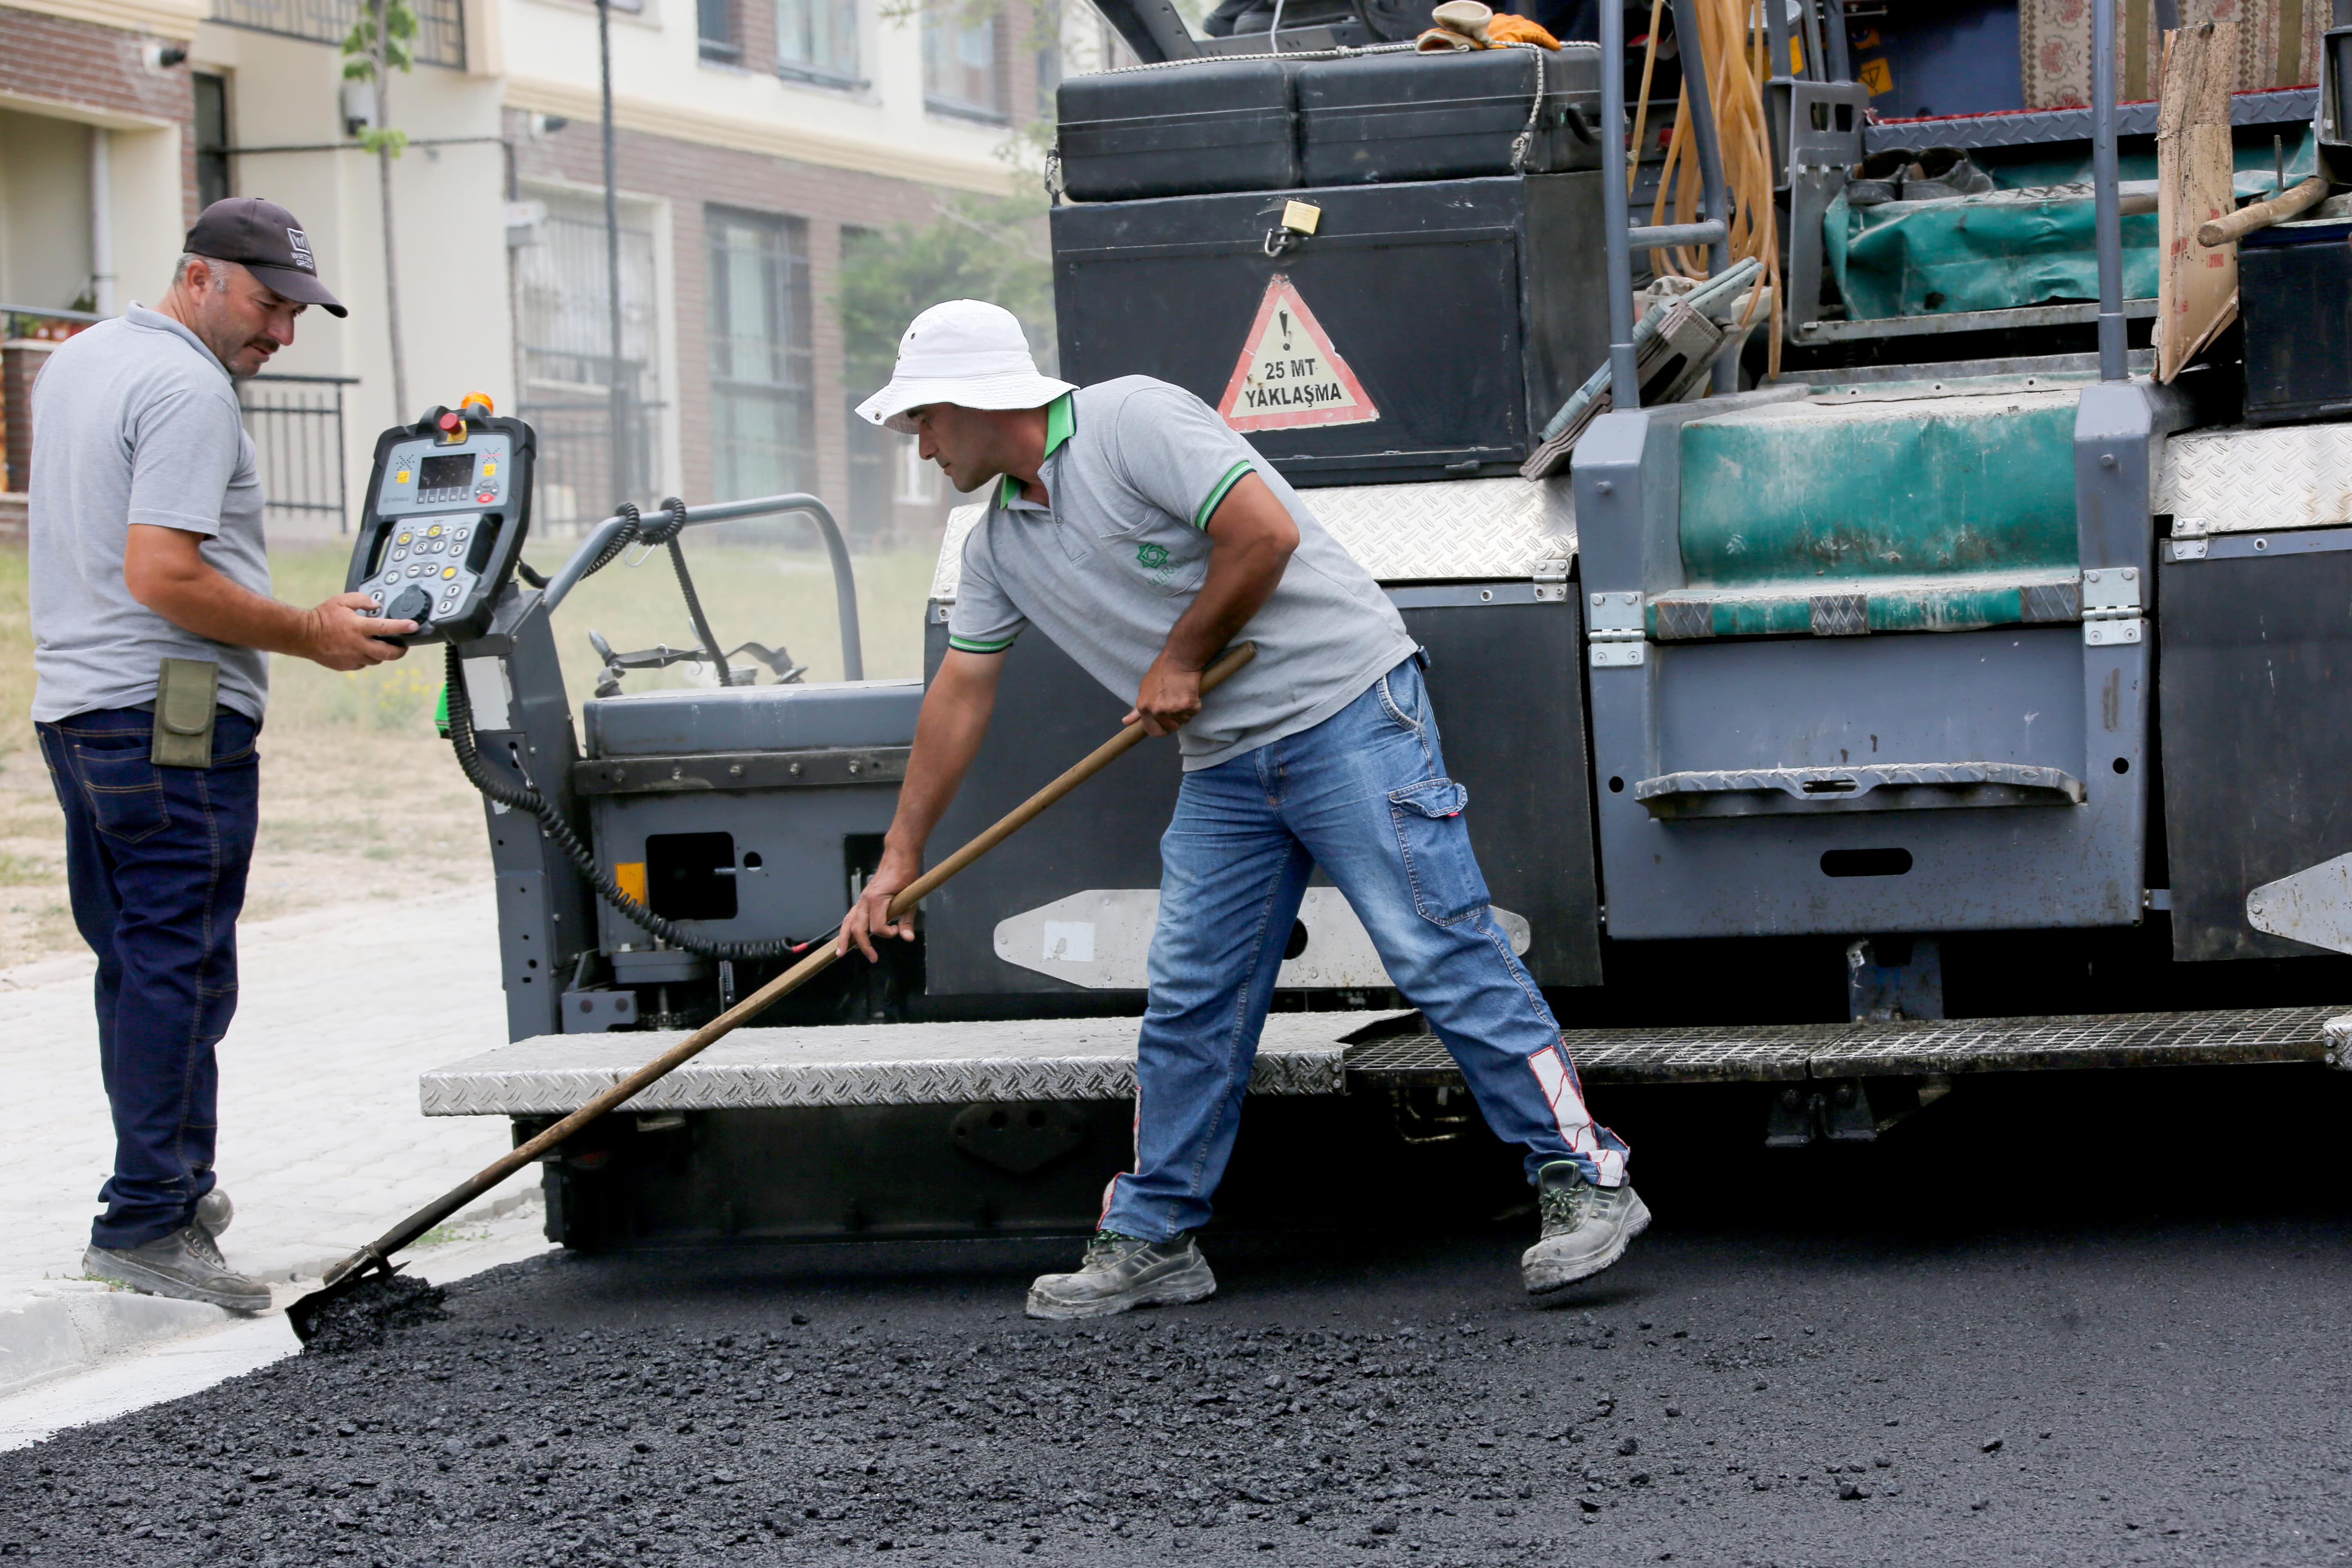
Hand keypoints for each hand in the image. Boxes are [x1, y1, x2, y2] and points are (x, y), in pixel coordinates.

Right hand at [301, 593, 415, 670]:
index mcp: (358, 627)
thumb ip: (362, 600)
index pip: (386, 628)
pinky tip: (361, 650)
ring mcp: (353, 658)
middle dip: (400, 651)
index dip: (403, 627)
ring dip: (381, 654)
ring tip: (379, 645)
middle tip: (403, 645)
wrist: (303, 636)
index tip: (414, 626)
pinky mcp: (347, 666)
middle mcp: (358, 645)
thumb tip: (377, 605)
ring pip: (377, 660)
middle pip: (389, 653)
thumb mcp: (341, 601)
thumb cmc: (322, 617)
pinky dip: (366, 658)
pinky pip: (363, 664)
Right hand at [838, 845, 921, 959]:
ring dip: (844, 938)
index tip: (897, 932)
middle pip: (857, 928)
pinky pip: (851, 916)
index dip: (887, 933)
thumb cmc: (906, 875)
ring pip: (848, 922)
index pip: (877, 926)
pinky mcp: (862, 899)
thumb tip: (907, 938)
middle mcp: (865, 900)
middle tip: (873, 958)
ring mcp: (862, 899)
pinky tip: (847, 937)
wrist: (898, 857)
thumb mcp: (911, 899)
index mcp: (877, 899)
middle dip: (863, 945)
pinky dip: (848, 928)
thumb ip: (907, 920)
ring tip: (840, 952)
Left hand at [1124, 653, 1202, 736]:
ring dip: (1185, 712)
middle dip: (1176, 719)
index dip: (1162, 730)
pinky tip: (1189, 693)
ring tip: (1182, 696)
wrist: (1178, 660)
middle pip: (1172, 727)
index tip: (1166, 725)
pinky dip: (1194, 705)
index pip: (1153, 732)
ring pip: (1184, 720)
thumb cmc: (1160, 672)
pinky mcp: (1188, 705)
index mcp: (1144, 708)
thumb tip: (1126, 722)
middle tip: (1177, 703)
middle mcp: (1157, 711)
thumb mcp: (1144, 689)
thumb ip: (1136, 709)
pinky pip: (1194, 713)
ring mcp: (1173, 709)